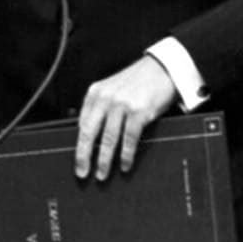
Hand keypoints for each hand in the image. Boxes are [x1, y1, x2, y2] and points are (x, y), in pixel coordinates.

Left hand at [74, 56, 177, 179]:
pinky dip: (126, 155)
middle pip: (89, 133)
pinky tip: (124, 164)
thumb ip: (101, 108)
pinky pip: (128, 139)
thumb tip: (92, 136)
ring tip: (102, 174)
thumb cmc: (139, 81)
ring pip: (108, 139)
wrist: (164, 68)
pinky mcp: (138, 111)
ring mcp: (121, 104)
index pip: (82, 124)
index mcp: (95, 93)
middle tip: (83, 172)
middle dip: (84, 156)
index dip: (79, 146)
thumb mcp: (112, 89)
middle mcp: (106, 98)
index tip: (78, 161)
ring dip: (104, 160)